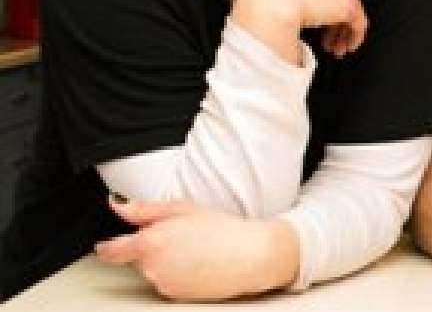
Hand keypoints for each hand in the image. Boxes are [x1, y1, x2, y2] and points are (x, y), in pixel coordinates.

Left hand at [95, 196, 297, 300]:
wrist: (251, 256)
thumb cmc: (222, 230)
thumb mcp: (182, 209)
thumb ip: (143, 210)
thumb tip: (118, 205)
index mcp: (149, 243)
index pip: (111, 251)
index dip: (108, 247)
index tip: (108, 246)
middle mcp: (151, 267)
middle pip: (137, 258)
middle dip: (151, 248)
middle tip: (180, 237)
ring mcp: (163, 284)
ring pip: (153, 271)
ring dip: (165, 262)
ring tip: (194, 250)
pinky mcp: (175, 296)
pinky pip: (168, 283)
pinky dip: (177, 275)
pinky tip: (198, 264)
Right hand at [231, 0, 368, 63]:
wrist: (269, 4)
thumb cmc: (259, 2)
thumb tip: (287, 14)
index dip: (321, 1)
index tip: (317, 18)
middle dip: (333, 19)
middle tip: (328, 39)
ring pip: (349, 9)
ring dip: (342, 32)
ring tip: (335, 49)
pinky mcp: (348, 4)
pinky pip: (358, 23)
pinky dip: (353, 37)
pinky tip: (345, 48)